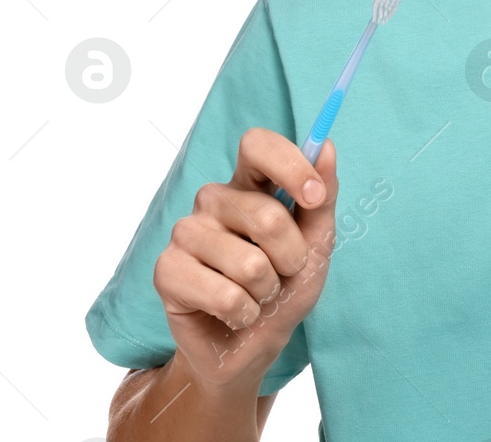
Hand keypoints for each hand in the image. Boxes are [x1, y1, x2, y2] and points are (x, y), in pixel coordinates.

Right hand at [153, 128, 338, 388]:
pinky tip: (235, 313)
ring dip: (267, 290)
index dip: (290, 165)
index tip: (315, 197)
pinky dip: (244, 313)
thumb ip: (322, 197)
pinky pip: (223, 295)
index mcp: (248, 184)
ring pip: (248, 262)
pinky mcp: (166, 271)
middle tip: (285, 273)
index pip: (257, 145)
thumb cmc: (286, 286)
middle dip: (292, 256)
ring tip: (257, 295)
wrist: (253, 345)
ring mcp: (185, 233)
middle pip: (265, 214)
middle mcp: (213, 201)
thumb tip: (324, 146)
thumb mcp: (317, 243)